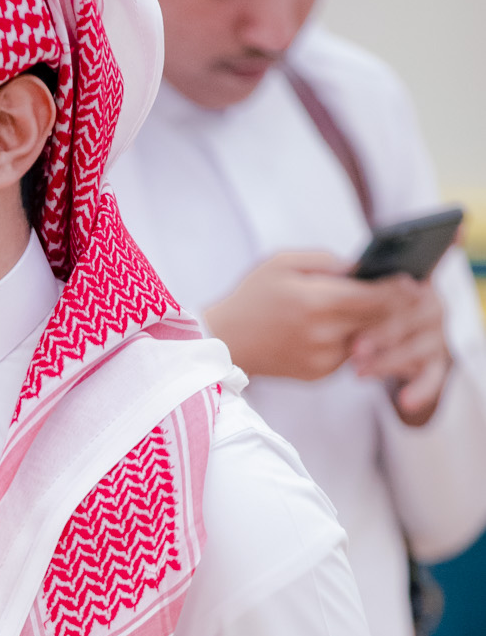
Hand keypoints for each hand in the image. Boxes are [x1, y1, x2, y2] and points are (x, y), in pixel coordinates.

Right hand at [204, 250, 408, 384]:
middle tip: (408, 293)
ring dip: (379, 325)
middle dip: (395, 306)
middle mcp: (323, 334)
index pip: (376, 296)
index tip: (411, 278)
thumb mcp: (284, 262)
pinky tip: (353, 327)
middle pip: (379, 319)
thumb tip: (365, 267)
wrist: (223, 342)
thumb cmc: (253, 296)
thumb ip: (327, 261)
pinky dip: (357, 340)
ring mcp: (322, 358)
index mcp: (316, 302)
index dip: (398, 287)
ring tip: (384, 309)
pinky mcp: (319, 374)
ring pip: (369, 339)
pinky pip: (351, 354)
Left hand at [349, 276, 450, 425]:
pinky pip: (432, 378)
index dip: (379, 300)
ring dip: (388, 361)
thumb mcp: (363, 293)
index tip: (354, 309)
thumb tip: (331, 275)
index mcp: (415, 282)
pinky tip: (404, 400)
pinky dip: (420, 390)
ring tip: (359, 371)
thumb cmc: (371, 309)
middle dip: (381, 333)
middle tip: (354, 348)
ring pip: (416, 349)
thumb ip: (352, 285)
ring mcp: (437, 336)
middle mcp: (433, 307)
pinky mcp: (438, 363)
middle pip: (411, 318)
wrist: (397, 334)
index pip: (401, 289)